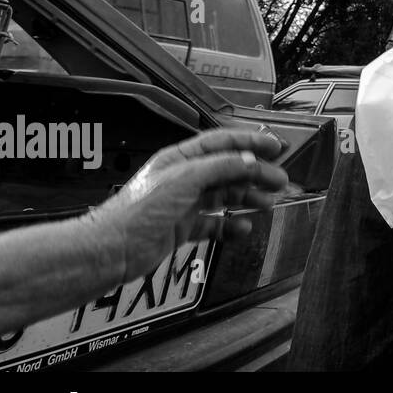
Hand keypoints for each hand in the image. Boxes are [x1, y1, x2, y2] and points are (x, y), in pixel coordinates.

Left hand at [88, 128, 289, 282]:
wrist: (113, 249)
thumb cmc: (139, 210)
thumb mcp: (185, 179)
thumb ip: (221, 167)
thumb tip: (250, 160)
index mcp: (182, 158)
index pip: (223, 143)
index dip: (251, 142)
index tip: (276, 147)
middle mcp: (185, 178)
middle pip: (229, 170)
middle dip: (256, 174)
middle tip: (280, 181)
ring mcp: (185, 203)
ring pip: (225, 197)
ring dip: (247, 199)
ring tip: (267, 204)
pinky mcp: (183, 228)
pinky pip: (215, 224)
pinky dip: (231, 226)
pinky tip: (243, 228)